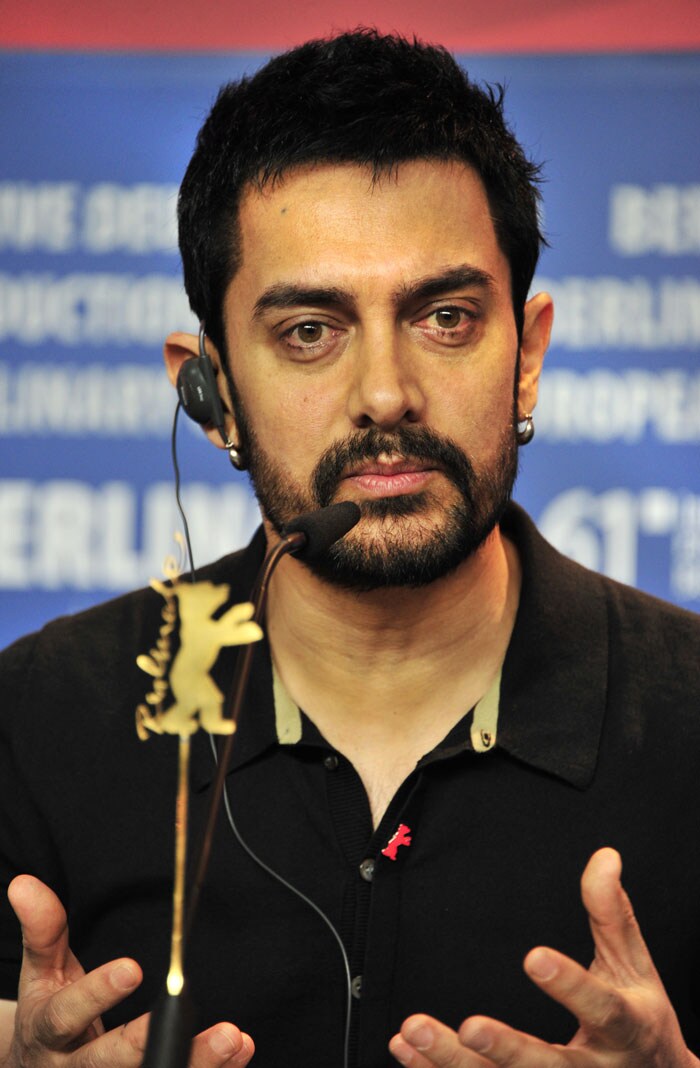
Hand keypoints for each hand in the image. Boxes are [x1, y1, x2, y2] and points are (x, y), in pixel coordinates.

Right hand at [4, 875, 253, 1066]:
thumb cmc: (49, 1012)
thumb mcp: (41, 972)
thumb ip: (43, 931)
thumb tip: (25, 884)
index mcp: (50, 1031)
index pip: (68, 1014)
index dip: (97, 993)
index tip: (132, 968)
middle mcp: (73, 1067)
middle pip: (109, 1062)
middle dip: (150, 1042)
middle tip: (191, 1019)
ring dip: (193, 1065)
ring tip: (232, 1040)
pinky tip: (236, 1058)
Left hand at [390, 848, 698, 1067]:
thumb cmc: (639, 1020)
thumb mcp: (634, 967)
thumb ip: (612, 914)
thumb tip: (604, 857)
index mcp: (624, 1030)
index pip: (601, 1009)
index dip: (570, 986)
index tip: (534, 958)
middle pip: (546, 1066)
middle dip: (507, 1049)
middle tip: (469, 1027)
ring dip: (453, 1064)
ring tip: (416, 1031)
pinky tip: (406, 1049)